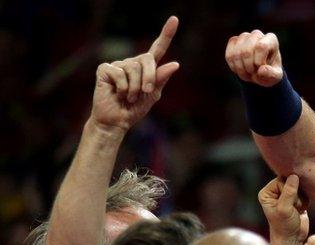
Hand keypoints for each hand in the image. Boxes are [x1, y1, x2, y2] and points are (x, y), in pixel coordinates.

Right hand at [91, 16, 179, 132]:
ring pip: (134, 69)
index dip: (166, 34)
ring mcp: (118, 64)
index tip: (175, 19)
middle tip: (145, 93)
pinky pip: (120, 74)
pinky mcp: (105, 69)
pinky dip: (123, 88)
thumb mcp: (153, 95)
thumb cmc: (134, 109)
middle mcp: (132, 63)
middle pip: (147, 59)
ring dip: (135, 88)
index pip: (158, 48)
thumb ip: (161, 79)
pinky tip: (118, 93)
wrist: (117, 121)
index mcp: (146, 68)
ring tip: (129, 97)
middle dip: (150, 78)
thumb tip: (175, 64)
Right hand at [225, 29, 282, 86]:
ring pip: (236, 54)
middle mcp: (257, 34)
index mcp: (271, 39)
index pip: (261, 46)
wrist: (259, 71)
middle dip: (249, 67)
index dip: (259, 61)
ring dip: (241, 69)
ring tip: (248, 73)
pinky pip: (229, 55)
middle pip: (246, 51)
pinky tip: (240, 70)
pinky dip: (234, 67)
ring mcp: (244, 36)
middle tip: (254, 74)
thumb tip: (261, 70)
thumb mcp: (276, 76)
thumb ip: (271, 74)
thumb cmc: (270, 71)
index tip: (261, 68)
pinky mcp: (233, 41)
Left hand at [259, 174, 308, 244]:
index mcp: (267, 193)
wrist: (292, 239)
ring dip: (301, 199)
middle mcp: (275, 192)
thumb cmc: (284, 226)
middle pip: (291, 182)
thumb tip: (294, 176)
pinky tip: (301, 210)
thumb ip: (289, 192)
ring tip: (297, 210)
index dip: (289, 190)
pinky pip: (305, 193)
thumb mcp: (285, 209)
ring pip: (300, 187)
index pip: (281, 180)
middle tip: (294, 207)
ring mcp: (286, 196)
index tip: (288, 204)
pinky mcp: (296, 200)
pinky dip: (305, 201)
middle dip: (296, 194)